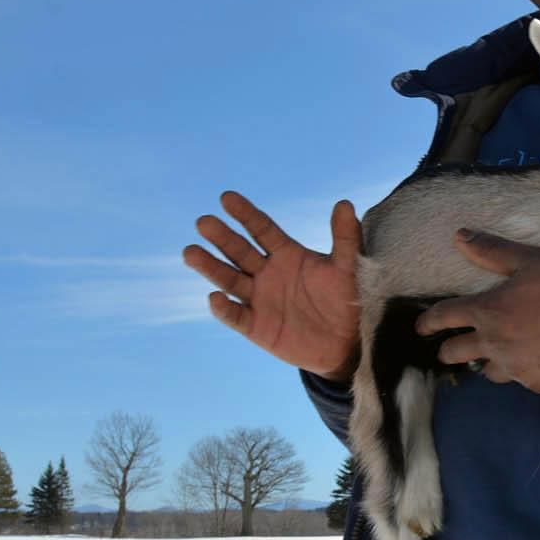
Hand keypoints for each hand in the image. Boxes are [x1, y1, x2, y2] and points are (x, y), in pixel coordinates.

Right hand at [183, 191, 362, 380]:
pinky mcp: (256, 326)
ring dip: (210, 266)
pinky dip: (224, 308)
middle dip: (221, 237)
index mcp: (287, 254)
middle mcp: (268, 273)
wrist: (348, 343)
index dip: (245, 214)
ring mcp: (259, 299)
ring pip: (230, 279)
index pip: (261, 229)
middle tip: (203, 222)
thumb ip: (346, 237)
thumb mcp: (348, 267)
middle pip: (239, 251)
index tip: (226, 197)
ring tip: (190, 252)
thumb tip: (344, 203)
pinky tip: (215, 297)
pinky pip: (236, 316)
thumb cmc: (348, 300)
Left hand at [414, 230, 539, 393]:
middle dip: (447, 349)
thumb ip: (492, 250)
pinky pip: (518, 379)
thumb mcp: (533, 259)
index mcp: (489, 311)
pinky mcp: (538, 384)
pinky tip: (534, 358)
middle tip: (448, 347)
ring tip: (495, 353)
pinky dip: (520, 369)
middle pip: (455, 352)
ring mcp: (516, 368)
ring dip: (485, 361)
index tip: (420, 328)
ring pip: (486, 371)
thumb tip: (458, 236)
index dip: (427, 322)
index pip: (444, 317)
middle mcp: (495, 344)